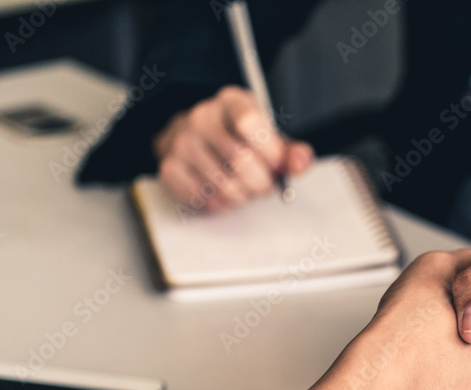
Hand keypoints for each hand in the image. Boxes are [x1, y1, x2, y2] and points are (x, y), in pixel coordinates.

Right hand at [153, 86, 313, 211]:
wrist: (198, 139)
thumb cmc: (239, 139)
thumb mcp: (269, 137)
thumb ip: (291, 152)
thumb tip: (300, 162)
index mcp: (231, 102)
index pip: (250, 122)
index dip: (270, 152)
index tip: (276, 164)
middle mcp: (202, 117)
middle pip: (240, 161)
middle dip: (261, 183)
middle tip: (264, 184)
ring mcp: (181, 142)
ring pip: (223, 186)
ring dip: (243, 197)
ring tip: (244, 189)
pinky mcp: (169, 168)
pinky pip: (203, 199)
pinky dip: (221, 205)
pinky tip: (225, 194)